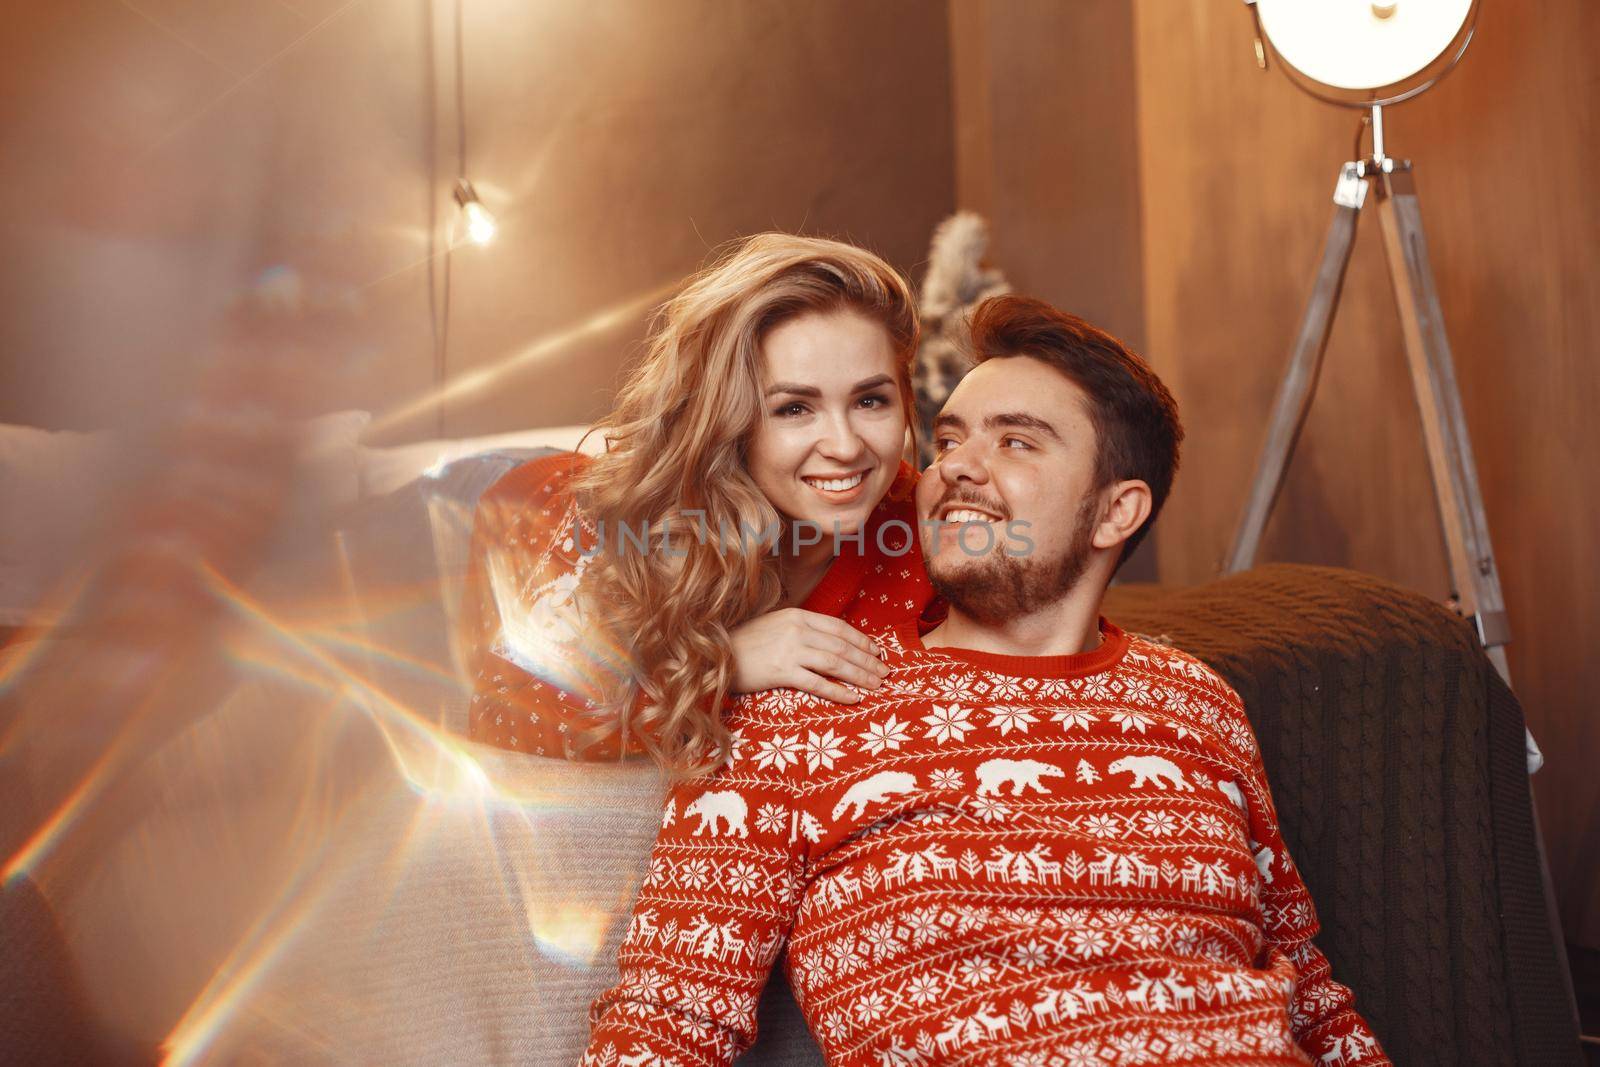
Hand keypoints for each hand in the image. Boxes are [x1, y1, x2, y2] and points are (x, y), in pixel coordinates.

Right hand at [728, 609, 889, 703]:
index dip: (862, 640)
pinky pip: (818, 683)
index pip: (839, 628)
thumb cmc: (745, 643)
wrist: (716, 653)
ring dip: (860, 676)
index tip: (877, 652)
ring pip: (836, 663)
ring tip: (876, 686)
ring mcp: (790, 650)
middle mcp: (797, 629)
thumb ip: (801, 630)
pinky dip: (839, 692)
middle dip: (868, 661)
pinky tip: (853, 699)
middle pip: (843, 646)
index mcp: (798, 615)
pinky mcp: (782, 671)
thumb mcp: (776, 626)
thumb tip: (830, 643)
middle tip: (885, 673)